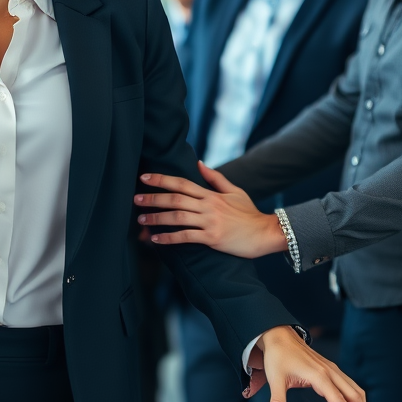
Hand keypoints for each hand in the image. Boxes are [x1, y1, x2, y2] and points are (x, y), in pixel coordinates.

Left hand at [135, 163, 285, 258]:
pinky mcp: (212, 238)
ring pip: (177, 217)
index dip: (161, 179)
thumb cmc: (249, 214)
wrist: (266, 233)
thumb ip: (215, 178)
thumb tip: (198, 162)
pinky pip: (186, 237)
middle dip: (153, 198)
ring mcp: (210, 222)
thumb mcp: (234, 191)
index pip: (181, 183)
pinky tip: (156, 239)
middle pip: (175, 198)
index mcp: (211, 194)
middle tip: (135, 198)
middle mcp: (208, 206)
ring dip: (157, 218)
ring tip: (141, 219)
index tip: (144, 178)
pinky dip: (169, 238)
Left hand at [247, 325, 368, 401]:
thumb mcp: (274, 379)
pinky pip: (352, 388)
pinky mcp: (333, 371)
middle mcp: (331, 372)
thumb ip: (276, 401)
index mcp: (319, 376)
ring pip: (357, 393)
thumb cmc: (277, 356)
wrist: (279, 335)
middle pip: (355, 399)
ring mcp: (334, 371)